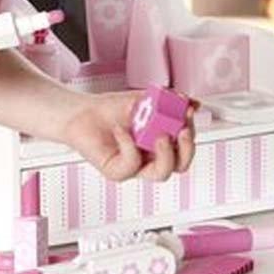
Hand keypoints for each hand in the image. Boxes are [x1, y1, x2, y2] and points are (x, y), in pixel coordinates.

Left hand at [63, 90, 195, 182]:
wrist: (82, 113)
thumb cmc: (111, 110)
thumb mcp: (143, 100)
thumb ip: (168, 100)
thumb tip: (191, 103)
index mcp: (160, 143)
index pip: (185, 147)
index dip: (191, 132)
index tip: (188, 112)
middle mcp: (150, 158)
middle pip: (179, 165)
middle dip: (186, 149)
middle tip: (183, 130)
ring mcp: (135, 167)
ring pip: (160, 174)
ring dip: (165, 154)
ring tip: (159, 134)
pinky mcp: (117, 171)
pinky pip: (131, 165)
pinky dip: (128, 144)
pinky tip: (121, 129)